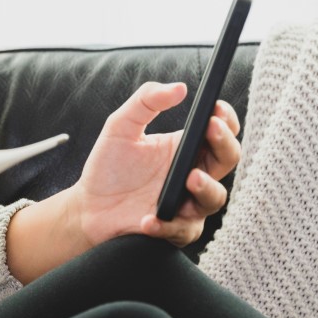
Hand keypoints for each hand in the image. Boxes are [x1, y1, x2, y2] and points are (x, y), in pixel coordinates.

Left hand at [77, 81, 240, 245]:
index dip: (225, 118)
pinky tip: (149, 218)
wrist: (89, 207)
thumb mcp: (121, 126)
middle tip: (211, 131)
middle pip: (228, 159)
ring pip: (215, 198)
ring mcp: (188, 203)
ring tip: (190, 178)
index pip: (220, 130)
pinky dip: (167, 225)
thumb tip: (179, 87)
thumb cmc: (109, 167)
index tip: (215, 108)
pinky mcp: (174, 229)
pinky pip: (181, 230)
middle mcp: (194, 174)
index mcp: (186, 147)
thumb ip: (146, 101)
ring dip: (206, 188)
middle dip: (224, 144)